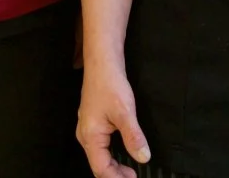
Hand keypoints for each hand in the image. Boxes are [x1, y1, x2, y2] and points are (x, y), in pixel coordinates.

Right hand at [77, 61, 150, 177]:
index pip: (101, 168)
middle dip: (115, 175)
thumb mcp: (125, 112)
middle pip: (98, 165)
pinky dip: (111, 156)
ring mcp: (87, 129)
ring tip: (130, 172)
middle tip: (134, 177)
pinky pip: (99, 147)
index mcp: (90, 136)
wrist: (102, 62)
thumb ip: (133, 137)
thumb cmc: (110, 83)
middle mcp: (85, 135)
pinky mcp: (93, 123)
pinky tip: (122, 157)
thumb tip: (143, 157)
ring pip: (99, 156)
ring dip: (113, 167)